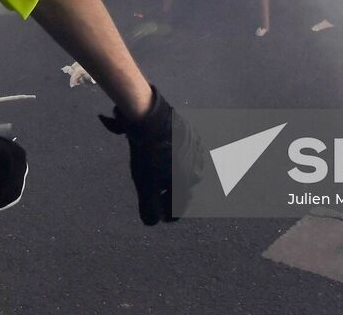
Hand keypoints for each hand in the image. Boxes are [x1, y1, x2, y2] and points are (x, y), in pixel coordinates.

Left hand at [99, 86, 205, 224]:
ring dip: (175, 174)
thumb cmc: (148, 155)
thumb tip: (152, 222)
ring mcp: (198, 153)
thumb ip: (149, 208)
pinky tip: (166, 152)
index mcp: (186, 184)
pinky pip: (189, 154)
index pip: (178, 210)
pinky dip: (179, 157)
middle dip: (169, 194)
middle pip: (182, 190)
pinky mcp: (195, 138)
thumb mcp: (144, 185)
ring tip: (160, 169)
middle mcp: (197, 171)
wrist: (152, 120)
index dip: (166, 215)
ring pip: (186, 171)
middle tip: (157, 191)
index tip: (159, 214)